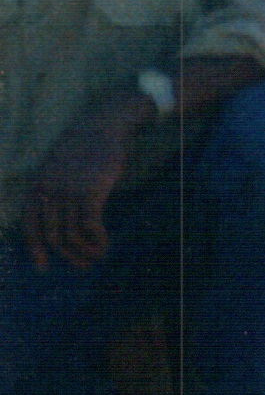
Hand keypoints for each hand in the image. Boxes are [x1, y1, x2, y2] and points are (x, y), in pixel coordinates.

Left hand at [18, 102, 142, 268]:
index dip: (35, 249)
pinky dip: (98, 241)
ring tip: (97, 257)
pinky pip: (90, 226)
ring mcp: (69, 193)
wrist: (101, 127)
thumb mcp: (57, 169)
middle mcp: (49, 192)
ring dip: (85, 252)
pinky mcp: (90, 193)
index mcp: (37, 187)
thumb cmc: (83, 148)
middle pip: (53, 235)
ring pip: (72, 234)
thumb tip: (62, 220)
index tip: (43, 267)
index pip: (29, 225)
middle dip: (67, 256)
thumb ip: (55, 192)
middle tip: (82, 265)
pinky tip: (105, 245)